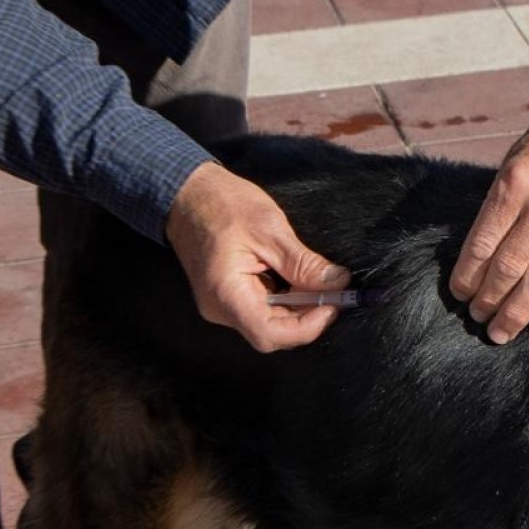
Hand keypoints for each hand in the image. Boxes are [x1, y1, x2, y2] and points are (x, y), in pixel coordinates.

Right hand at [166, 161, 351, 351]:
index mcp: (226, 294)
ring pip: (271, 324)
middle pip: (273, 333)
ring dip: (301, 308)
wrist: (188, 194)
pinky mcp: (230, 298)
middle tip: (336, 292)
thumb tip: (339, 284)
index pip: (269, 333)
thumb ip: (304, 263)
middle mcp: (221, 309)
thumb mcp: (270, 230)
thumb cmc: (223, 205)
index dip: (308, 326)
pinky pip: (264, 310)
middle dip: (309, 316)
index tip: (334, 303)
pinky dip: (288, 300)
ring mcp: (223, 305)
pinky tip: (302, 281)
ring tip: (321, 283)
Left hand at [450, 100, 528, 343]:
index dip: (467, 277)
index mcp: (516, 181)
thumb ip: (500, 206)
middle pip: (510, 267)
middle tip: (479, 319)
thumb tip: (478, 260)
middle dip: (489, 300)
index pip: (482, 244)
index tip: (460, 296)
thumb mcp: (515, 162)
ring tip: (503, 329)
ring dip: (519, 310)